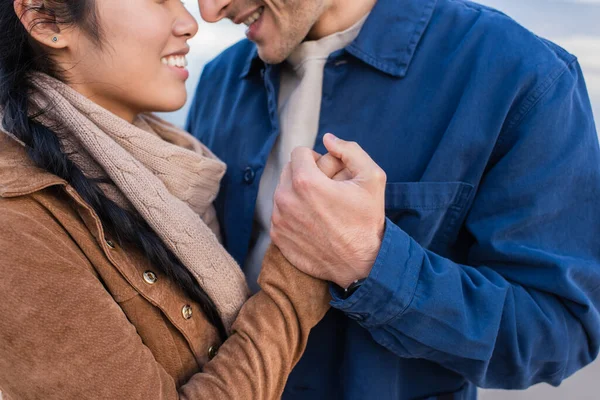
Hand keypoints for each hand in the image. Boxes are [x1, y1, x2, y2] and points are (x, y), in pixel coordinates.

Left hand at [271, 134, 386, 287]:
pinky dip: (294, 214)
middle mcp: (285, 199)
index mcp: (304, 182)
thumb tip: (327, 139)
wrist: (361, 264)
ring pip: (283, 192)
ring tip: (321, 208)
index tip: (330, 173)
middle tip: (327, 190)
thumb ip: (350, 150)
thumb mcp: (372, 177)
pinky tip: (314, 224)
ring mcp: (279, 219)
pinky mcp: (278, 236)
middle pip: (288, 171)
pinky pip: (281, 214)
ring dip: (299, 194)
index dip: (317, 159)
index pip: (299, 153)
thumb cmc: (368, 221)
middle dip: (305, 174)